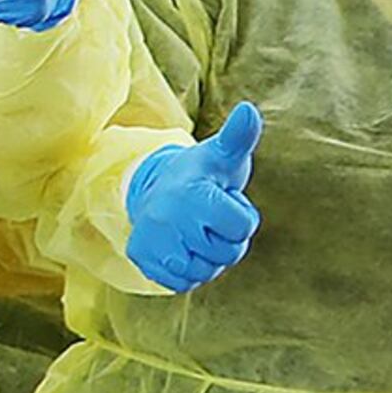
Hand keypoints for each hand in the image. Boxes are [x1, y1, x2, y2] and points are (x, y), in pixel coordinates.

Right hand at [124, 103, 260, 291]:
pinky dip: (188, 272)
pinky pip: (182, 283)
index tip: (226, 200)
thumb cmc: (202, 173)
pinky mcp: (142, 259)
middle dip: (227, 240)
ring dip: (209, 258)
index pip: (242, 228)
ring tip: (198, 234)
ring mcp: (152, 241)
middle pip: (225, 254)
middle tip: (212, 220)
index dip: (242, 217)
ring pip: (204, 272)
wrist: (156, 187)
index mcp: (191, 194)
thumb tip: (248, 109)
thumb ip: (240, 136)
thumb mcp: (223, 154)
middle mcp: (166, 219)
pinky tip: (183, 249)